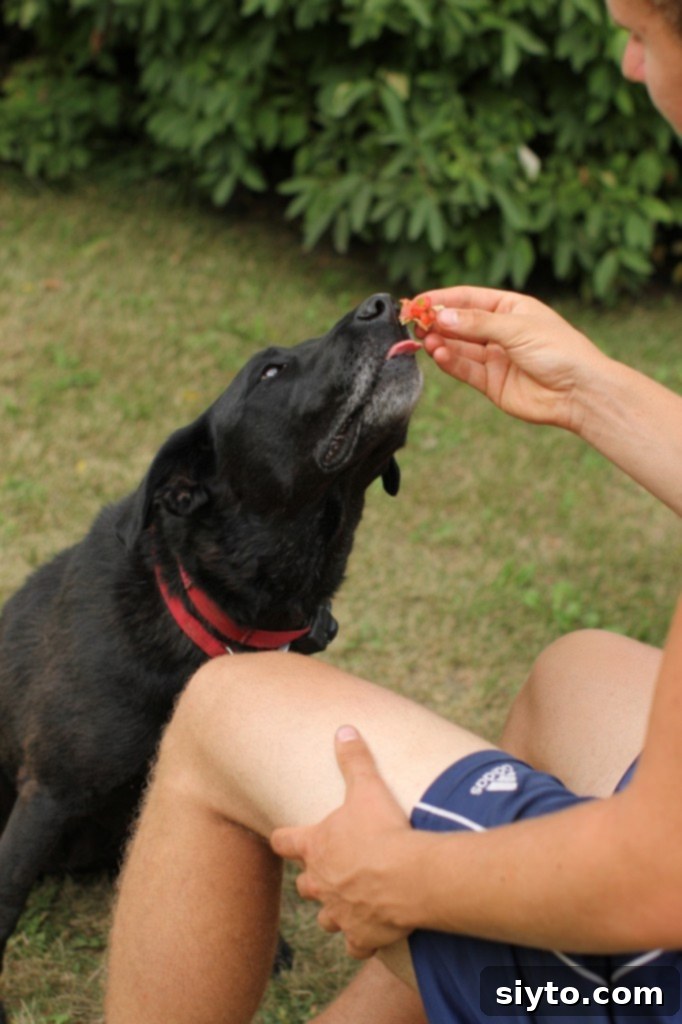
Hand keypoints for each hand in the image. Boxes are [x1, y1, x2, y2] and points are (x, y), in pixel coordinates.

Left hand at [271, 726, 416, 958]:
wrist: (408, 877)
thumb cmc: (384, 828)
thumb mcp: (367, 786)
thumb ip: (354, 759)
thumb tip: (343, 728)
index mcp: (315, 846)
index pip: (283, 841)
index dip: (284, 839)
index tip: (285, 838)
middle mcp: (320, 882)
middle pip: (305, 884)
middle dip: (314, 878)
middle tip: (332, 868)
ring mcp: (339, 912)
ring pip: (326, 918)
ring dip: (335, 910)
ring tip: (350, 902)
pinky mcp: (361, 936)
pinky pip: (355, 945)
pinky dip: (361, 940)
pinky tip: (373, 933)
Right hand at [418, 286, 609, 432]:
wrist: (578, 392)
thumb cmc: (558, 351)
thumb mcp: (516, 328)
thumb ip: (476, 323)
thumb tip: (441, 316)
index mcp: (511, 309)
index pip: (469, 299)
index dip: (443, 299)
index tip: (417, 301)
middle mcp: (500, 332)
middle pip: (461, 324)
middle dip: (437, 322)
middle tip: (414, 322)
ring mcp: (495, 358)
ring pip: (459, 347)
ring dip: (441, 343)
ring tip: (424, 339)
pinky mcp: (491, 383)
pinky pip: (465, 370)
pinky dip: (450, 362)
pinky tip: (438, 354)